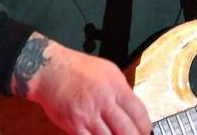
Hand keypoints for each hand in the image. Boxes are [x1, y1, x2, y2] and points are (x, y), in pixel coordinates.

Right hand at [13, 33, 151, 133]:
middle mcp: (103, 101)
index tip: (145, 131)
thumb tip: (134, 110)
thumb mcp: (108, 72)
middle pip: (127, 131)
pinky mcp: (75, 125)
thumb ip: (122, 91)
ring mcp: (88, 115)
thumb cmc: (78, 69)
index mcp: (115, 87)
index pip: (139, 113)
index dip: (145, 127)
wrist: (50, 70)